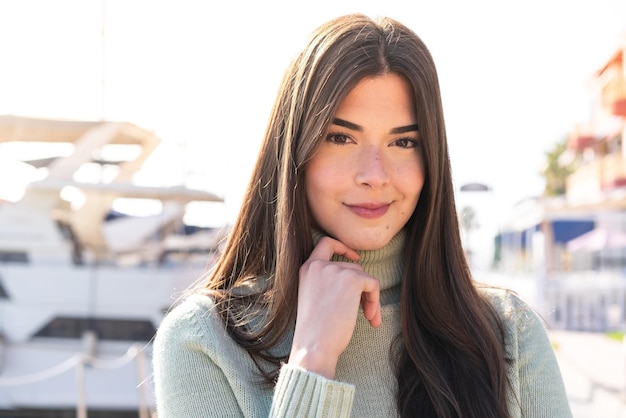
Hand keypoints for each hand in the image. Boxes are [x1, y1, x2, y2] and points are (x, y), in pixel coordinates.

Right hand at [288, 236, 380, 378]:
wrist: (314, 346)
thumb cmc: (314, 331)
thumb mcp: (313, 298)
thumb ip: (327, 283)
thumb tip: (359, 279)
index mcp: (307, 269)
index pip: (326, 243)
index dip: (343, 247)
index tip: (355, 258)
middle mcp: (319, 265)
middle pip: (352, 268)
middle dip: (362, 288)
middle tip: (366, 311)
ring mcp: (335, 270)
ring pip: (364, 277)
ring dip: (369, 298)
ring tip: (368, 318)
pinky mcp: (352, 280)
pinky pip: (373, 284)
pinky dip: (376, 301)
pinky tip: (371, 319)